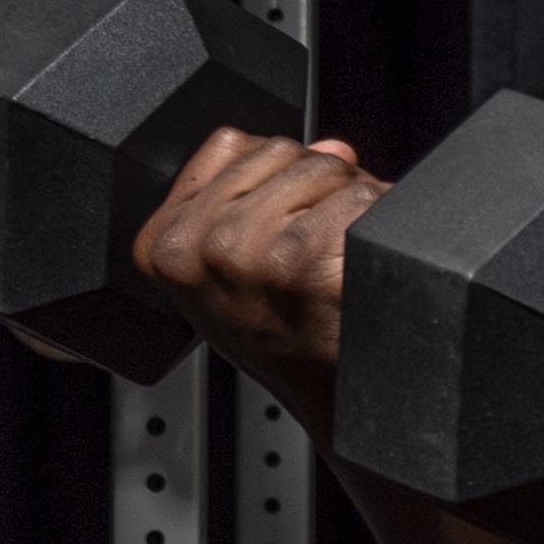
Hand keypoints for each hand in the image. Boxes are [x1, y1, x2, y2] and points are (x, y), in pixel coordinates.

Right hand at [130, 130, 387, 433]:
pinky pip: (362, 195)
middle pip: (284, 150)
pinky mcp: (305, 259)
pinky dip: (380, 219)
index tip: (281, 222)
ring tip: (339, 259)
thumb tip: (330, 146)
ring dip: (353, 201)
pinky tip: (361, 265)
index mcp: (163, 243)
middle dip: (318, 184)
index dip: (275, 173)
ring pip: (327, 167)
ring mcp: (248, 252)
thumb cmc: (291, 335)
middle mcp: (197, 245)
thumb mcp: (242, 267)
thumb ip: (268, 194)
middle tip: (319, 248)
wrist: (337, 399)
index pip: (230, 144)